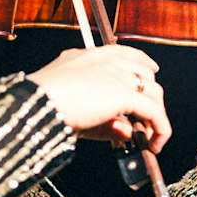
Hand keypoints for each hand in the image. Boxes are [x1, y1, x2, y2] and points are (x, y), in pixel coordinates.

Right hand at [29, 44, 171, 153]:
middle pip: (144, 73)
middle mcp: (106, 60)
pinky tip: (154, 144)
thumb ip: (104, 120)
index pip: (125, 53)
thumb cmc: (44, 105)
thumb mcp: (75, 109)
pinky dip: (160, 129)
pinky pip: (154, 112)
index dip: (143, 63)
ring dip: (155, 115)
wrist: (37, 105)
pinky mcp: (124, 93)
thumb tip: (126, 131)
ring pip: (152, 91)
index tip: (151, 72)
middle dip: (150, 95)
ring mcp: (117, 74)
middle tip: (146, 119)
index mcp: (90, 56)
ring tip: (148, 136)